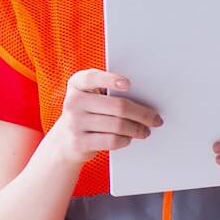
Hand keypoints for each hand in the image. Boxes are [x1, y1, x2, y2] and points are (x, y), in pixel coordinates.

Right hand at [40, 70, 162, 166]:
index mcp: (76, 84)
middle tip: (155, 119)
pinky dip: (125, 140)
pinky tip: (129, 138)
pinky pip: (111, 140)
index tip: (128, 84)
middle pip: (117, 106)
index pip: (92, 78)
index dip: (110, 79)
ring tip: (145, 131)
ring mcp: (74, 123)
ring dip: (137, 129)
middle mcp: (73, 102)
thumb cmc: (87, 113)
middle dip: (141, 114)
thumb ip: (108, 92)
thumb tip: (144, 101)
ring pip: (118, 125)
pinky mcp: (79, 142)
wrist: (64, 140)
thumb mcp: (90, 97)